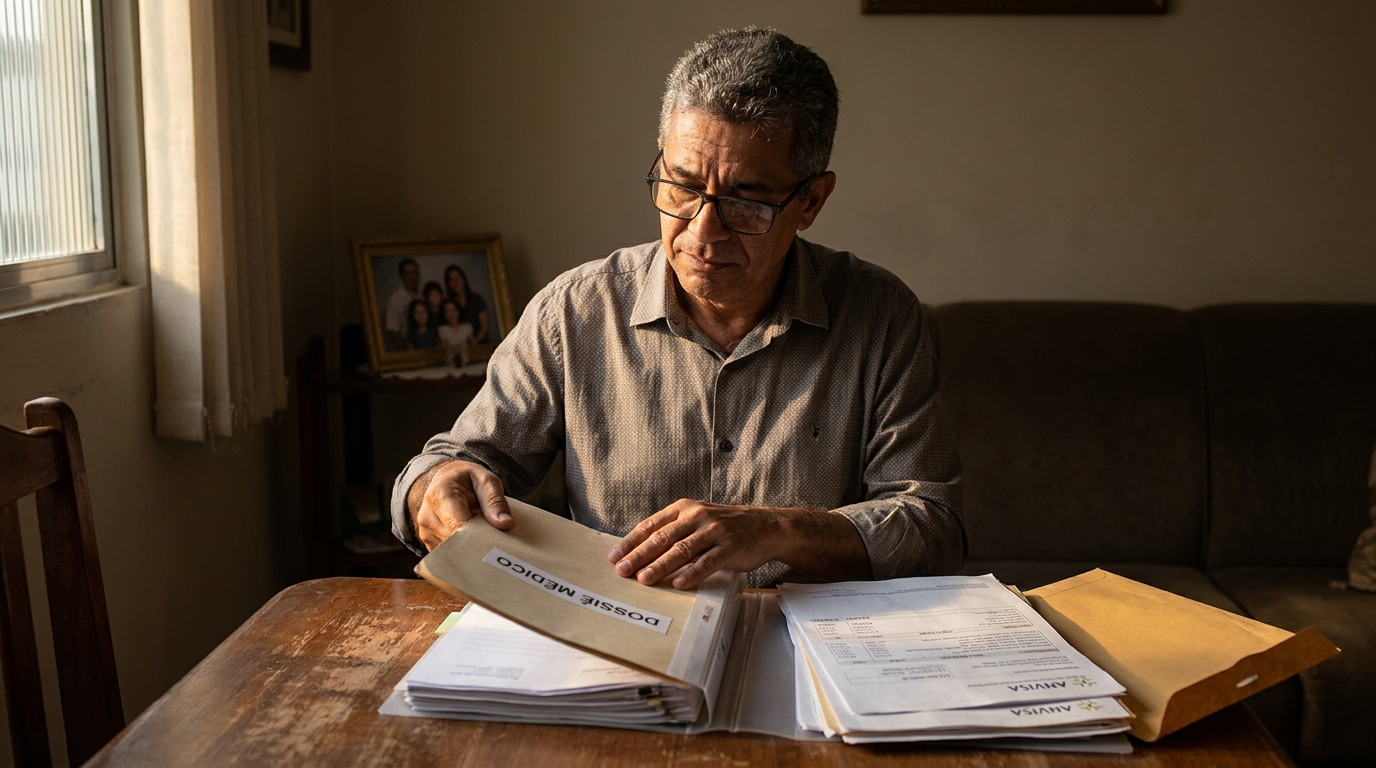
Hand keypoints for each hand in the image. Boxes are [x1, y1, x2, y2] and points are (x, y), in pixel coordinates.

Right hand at [408, 460, 513, 550]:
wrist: (445, 479)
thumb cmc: (467, 479)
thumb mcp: (486, 480)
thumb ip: (496, 501)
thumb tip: (506, 524)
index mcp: (440, 495)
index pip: (458, 527)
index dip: (478, 537)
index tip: (497, 543)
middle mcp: (427, 516)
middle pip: (456, 543)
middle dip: (478, 543)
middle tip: (496, 539)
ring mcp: (425, 532)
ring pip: (453, 552)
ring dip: (471, 547)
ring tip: (481, 531)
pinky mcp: (428, 543)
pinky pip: (449, 556)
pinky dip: (463, 551)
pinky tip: (472, 539)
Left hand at [606, 500, 793, 589]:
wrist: (765, 526)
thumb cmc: (725, 526)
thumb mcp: (697, 520)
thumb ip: (674, 532)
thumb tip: (642, 554)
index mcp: (684, 508)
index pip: (651, 525)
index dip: (631, 542)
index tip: (614, 557)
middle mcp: (697, 516)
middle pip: (663, 538)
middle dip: (639, 555)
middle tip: (622, 570)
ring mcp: (714, 531)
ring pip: (682, 550)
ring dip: (661, 566)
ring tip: (644, 579)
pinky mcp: (730, 547)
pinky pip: (707, 562)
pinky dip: (692, 573)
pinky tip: (679, 583)